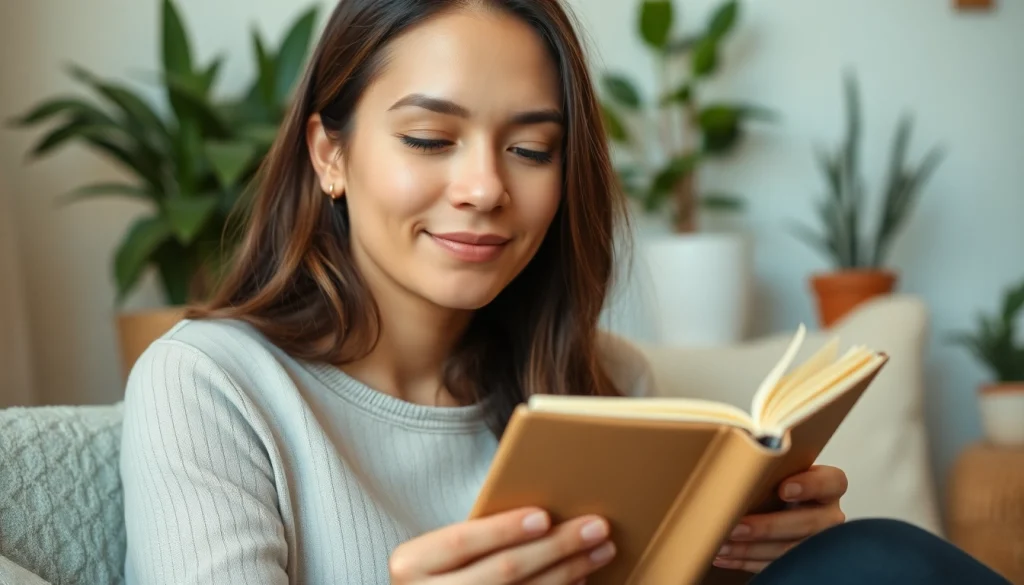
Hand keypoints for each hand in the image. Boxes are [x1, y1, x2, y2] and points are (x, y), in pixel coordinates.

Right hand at [388, 507, 616, 583]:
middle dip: (555, 547)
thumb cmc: (437, 572)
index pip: (462, 540)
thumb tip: (543, 513)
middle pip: (503, 571)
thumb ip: (474, 538)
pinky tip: (579, 580)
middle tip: (596, 527)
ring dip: (569, 572)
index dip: (504, 529)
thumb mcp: (437, 554)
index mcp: (411, 564)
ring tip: (600, 550)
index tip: (544, 516)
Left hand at [713, 465, 847, 572]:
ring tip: (722, 545)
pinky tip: (724, 557)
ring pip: (790, 551)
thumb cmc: (776, 486)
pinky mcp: (803, 562)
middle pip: (807, 523)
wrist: (778, 508)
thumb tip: (732, 471)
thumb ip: (769, 472)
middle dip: (767, 527)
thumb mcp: (778, 475)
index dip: (810, 485)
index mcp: (827, 487)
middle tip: (736, 527)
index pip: (832, 482)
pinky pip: (776, 566)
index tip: (784, 489)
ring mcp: (819, 541)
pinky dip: (746, 562)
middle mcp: (828, 514)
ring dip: (751, 550)